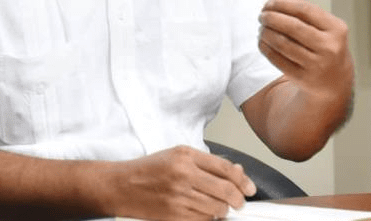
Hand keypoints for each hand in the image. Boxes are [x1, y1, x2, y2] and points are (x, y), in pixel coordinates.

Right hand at [109, 145, 255, 220]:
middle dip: (238, 199)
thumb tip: (236, 171)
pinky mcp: (174, 215)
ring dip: (222, 210)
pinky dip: (207, 219)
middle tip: (239, 202)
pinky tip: (202, 212)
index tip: (249, 188)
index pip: (225, 169)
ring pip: (217, 209)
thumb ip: (207, 163)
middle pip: (226, 191)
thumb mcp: (177, 156)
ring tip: (217, 206)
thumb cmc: (148, 169)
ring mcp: (178, 197)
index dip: (243, 180)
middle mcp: (183, 175)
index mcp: (185, 156)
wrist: (121, 186)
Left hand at [257, 0, 352, 101]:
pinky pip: (277, 59)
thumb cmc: (326, 48)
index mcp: (336, 28)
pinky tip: (262, 42)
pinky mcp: (303, 78)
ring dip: (266, 33)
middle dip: (271, 18)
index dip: (282, 4)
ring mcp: (316, 64)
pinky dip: (265, 48)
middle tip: (261, 16)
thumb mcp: (327, 29)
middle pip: (292, 26)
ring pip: (282, 43)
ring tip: (261, 29)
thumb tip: (272, 6)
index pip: (304, 10)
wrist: (335, 81)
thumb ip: (305, 16)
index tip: (268, 4)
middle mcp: (328, 46)